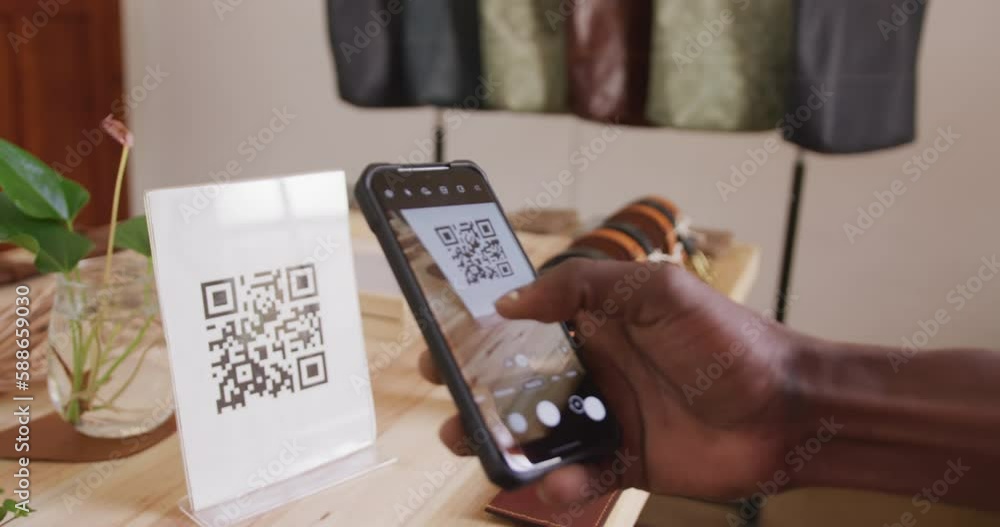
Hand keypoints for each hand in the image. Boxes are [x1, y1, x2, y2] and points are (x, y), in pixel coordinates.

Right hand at [420, 259, 801, 502]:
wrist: (788, 408)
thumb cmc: (730, 338)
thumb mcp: (657, 290)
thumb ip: (583, 286)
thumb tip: (512, 299)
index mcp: (597, 322)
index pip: (526, 324)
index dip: (482, 334)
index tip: (444, 342)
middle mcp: (596, 368)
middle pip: (520, 382)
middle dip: (478, 393)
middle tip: (449, 401)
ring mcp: (609, 416)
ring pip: (539, 432)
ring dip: (504, 441)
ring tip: (476, 445)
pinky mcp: (626, 461)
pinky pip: (579, 475)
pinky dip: (561, 485)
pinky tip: (556, 485)